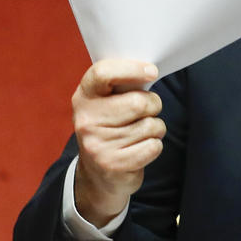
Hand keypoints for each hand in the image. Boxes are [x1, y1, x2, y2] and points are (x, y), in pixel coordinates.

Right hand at [71, 59, 164, 226]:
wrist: (98, 172)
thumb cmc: (112, 126)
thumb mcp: (108, 101)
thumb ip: (123, 84)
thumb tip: (150, 70)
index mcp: (84, 96)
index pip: (103, 73)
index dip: (131, 69)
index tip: (152, 71)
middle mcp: (86, 120)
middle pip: (139, 102)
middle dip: (153, 105)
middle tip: (146, 111)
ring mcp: (97, 144)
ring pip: (151, 125)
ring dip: (155, 128)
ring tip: (139, 133)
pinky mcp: (113, 164)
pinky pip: (153, 146)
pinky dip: (154, 146)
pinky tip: (139, 148)